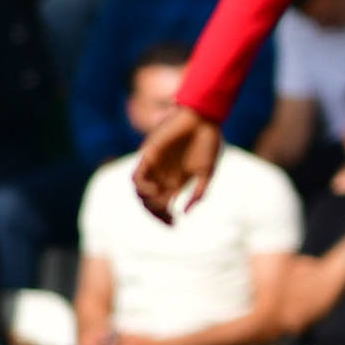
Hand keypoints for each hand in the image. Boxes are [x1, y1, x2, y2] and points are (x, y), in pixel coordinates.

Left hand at [132, 108, 221, 223]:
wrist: (201, 119)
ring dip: (147, 202)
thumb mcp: (207, 172)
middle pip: (151, 202)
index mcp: (176, 181)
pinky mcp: (148, 156)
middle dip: (157, 214)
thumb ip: (198, 193)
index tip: (174, 224)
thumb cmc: (208, 143)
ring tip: (161, 203)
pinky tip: (153, 190)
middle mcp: (162, 176)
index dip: (166, 217)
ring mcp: (154, 167)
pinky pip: (136, 176)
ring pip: (140, 192)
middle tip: (167, 218)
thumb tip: (185, 212)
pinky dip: (141, 187)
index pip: (164, 205)